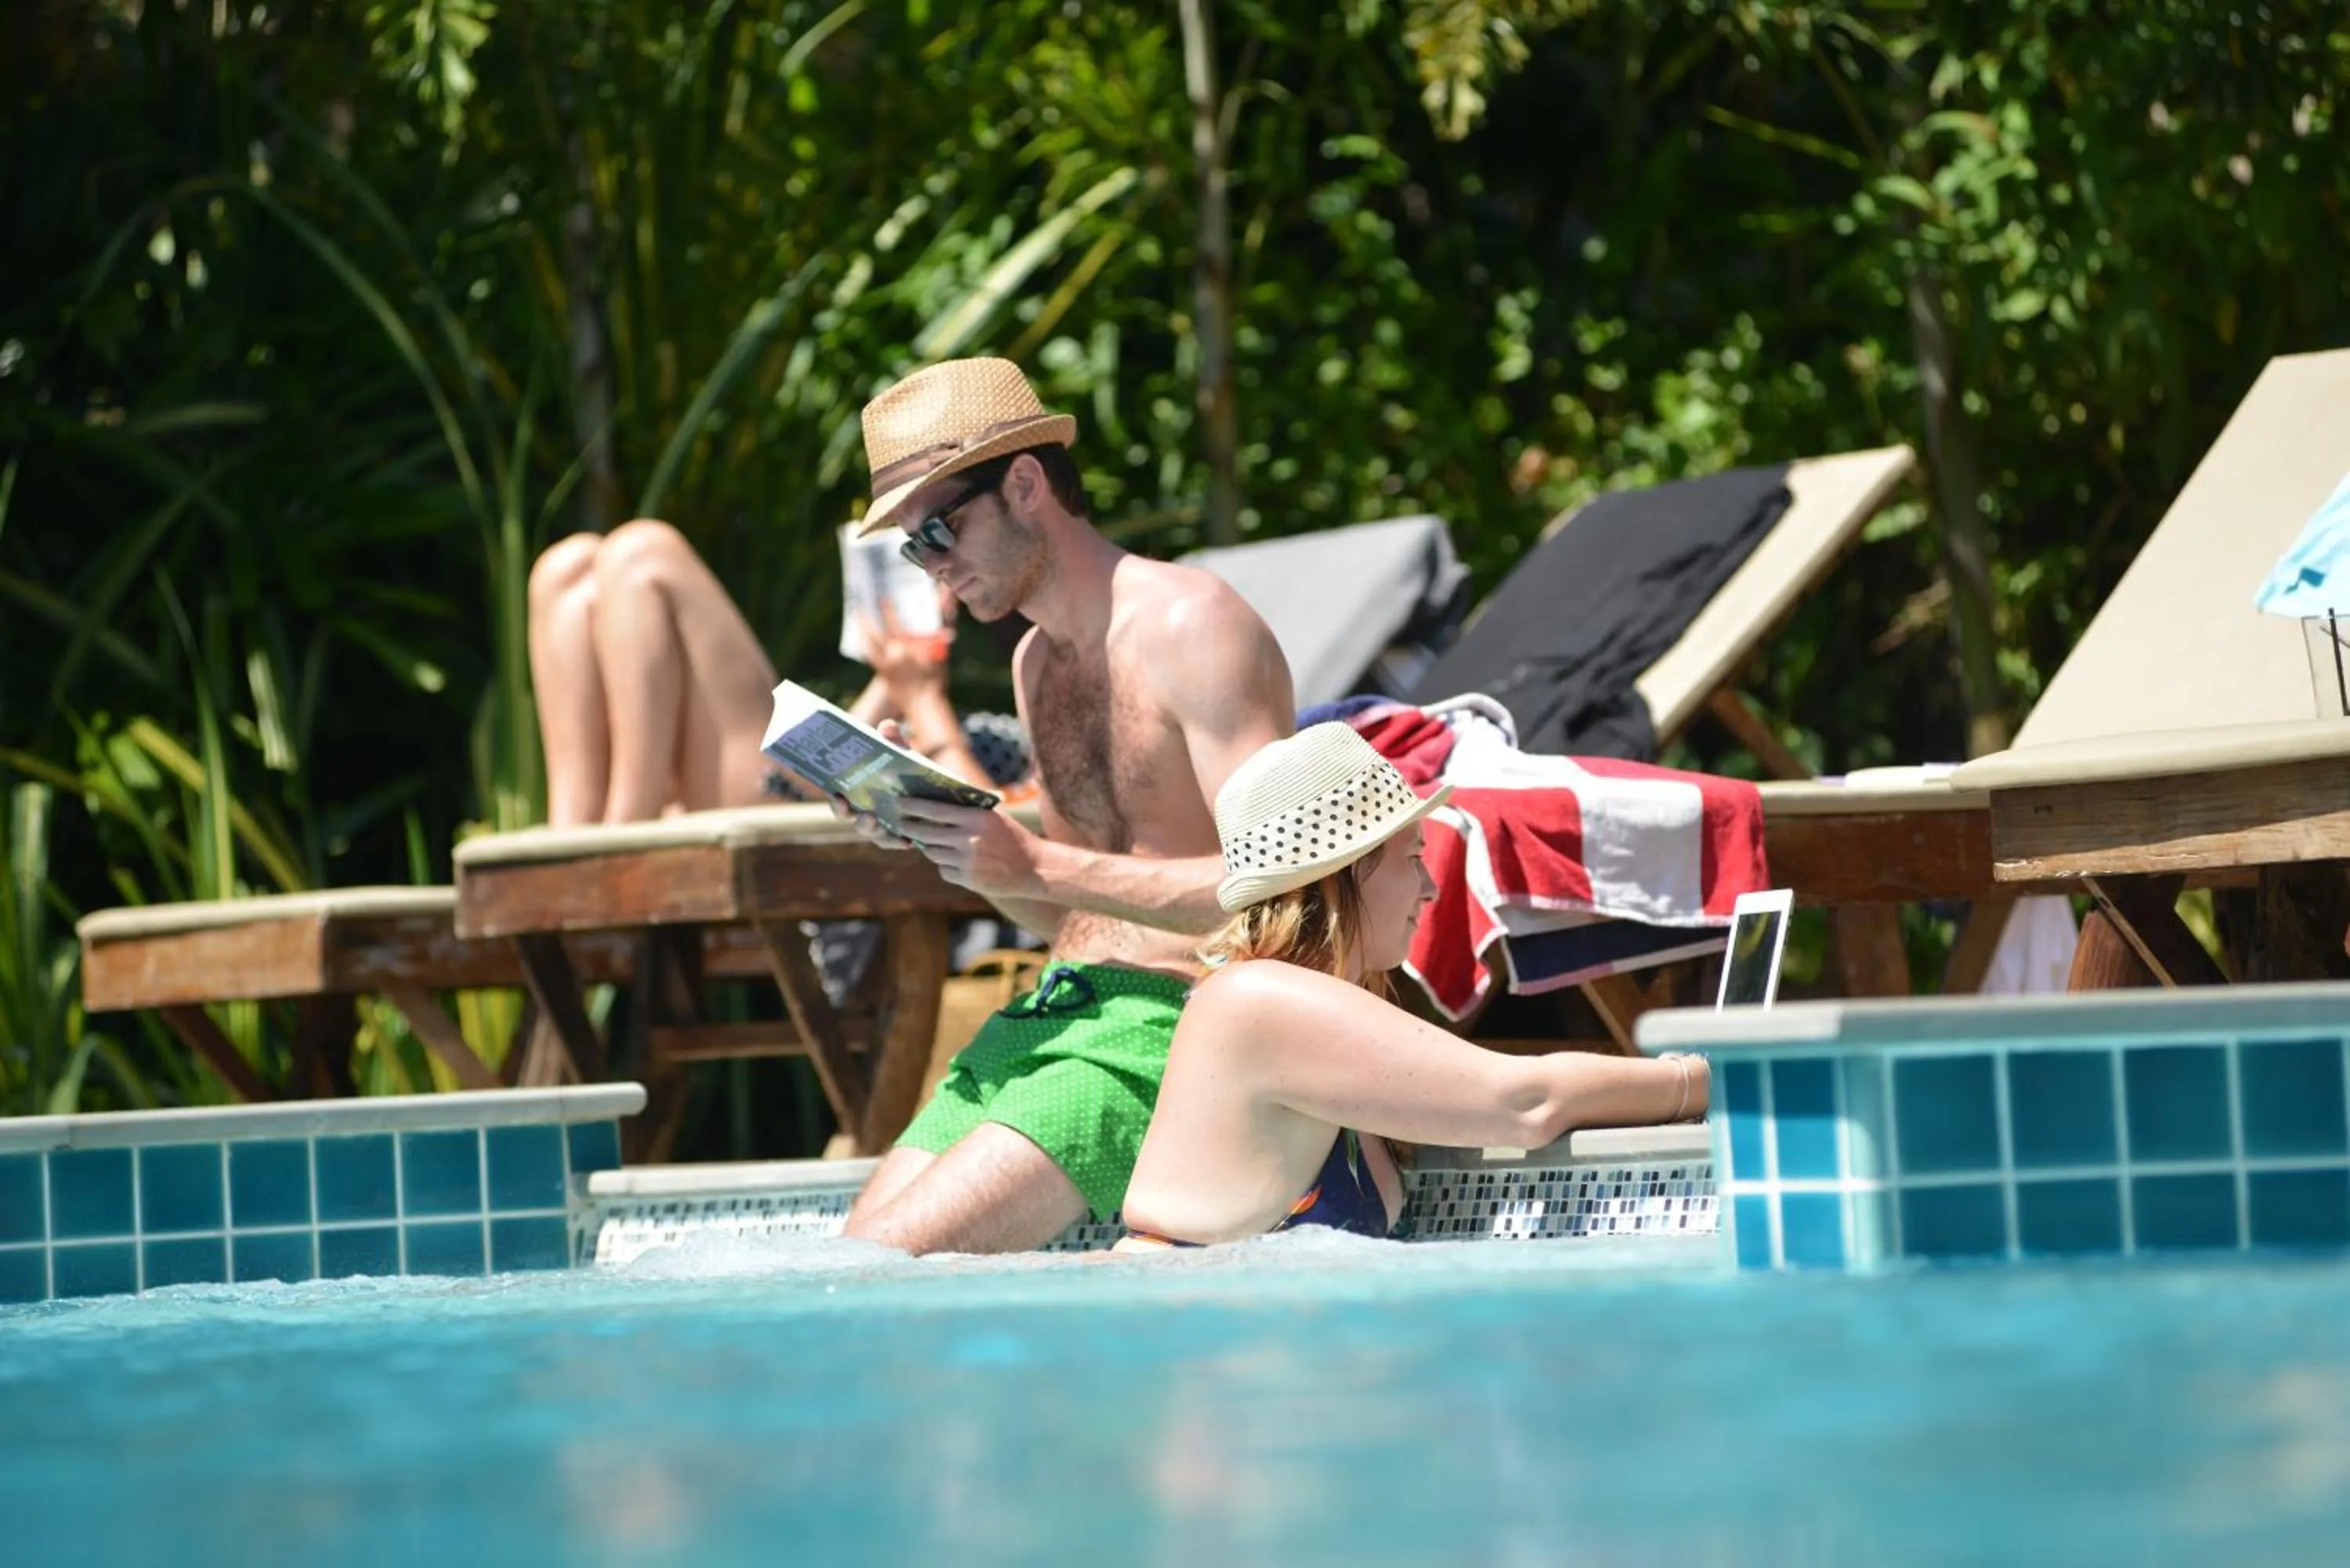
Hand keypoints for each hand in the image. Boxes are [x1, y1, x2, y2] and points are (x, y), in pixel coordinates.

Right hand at [827, 722, 917, 849]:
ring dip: (870, 829)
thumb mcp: (901, 753)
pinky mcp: (898, 836)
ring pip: (871, 833)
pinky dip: (899, 842)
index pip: (839, 801)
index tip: (836, 794)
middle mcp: (863, 813)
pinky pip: (895, 842)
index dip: (835, 801)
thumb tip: (887, 726)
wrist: (933, 790)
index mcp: (858, 795)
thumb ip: (893, 741)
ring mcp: (880, 827)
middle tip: (850, 806)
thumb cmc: (907, 770)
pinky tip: (907, 843)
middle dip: (846, 814)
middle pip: (849, 818)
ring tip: (873, 819)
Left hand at [857, 588, 955, 702]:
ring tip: (858, 623)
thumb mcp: (939, 653)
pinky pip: (872, 659)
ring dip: (862, 633)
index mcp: (904, 646)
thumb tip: (947, 616)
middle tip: (859, 608)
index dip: (887, 608)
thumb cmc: (935, 678)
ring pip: (868, 646)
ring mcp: (885, 667)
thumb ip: (941, 634)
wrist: (925, 704)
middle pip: (873, 633)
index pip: (892, 621)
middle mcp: (891, 655)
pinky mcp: (883, 677)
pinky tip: (865, 643)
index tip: (883, 598)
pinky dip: (868, 648)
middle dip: (865, 619)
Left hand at [892, 796, 1044, 898]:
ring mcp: (967, 861)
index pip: (935, 810)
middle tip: (901, 823)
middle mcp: (969, 839)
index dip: (914, 806)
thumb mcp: (994, 817)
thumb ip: (969, 809)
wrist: (1034, 869)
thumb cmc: (1013, 837)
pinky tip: (959, 862)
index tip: (900, 803)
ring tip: (936, 842)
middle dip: (910, 827)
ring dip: (931, 847)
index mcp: (976, 819)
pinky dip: (946, 866)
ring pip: (933, 852)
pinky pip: (944, 870)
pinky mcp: (967, 879)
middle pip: (926, 832)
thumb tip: (938, 799)